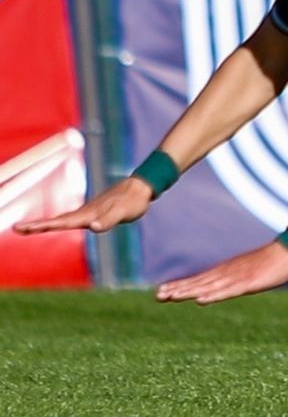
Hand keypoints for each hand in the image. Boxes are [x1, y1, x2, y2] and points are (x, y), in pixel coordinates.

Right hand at [12, 176, 152, 234]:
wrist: (142, 186)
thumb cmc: (134, 201)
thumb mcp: (123, 212)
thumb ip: (108, 220)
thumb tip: (93, 228)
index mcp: (87, 215)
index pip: (59, 223)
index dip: (40, 226)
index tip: (20, 228)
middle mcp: (85, 213)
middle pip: (56, 221)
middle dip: (35, 226)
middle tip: (16, 229)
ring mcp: (89, 211)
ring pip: (63, 219)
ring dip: (45, 224)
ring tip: (28, 228)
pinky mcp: (95, 212)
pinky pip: (72, 218)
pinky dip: (59, 222)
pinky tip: (57, 224)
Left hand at [155, 241, 287, 304]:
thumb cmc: (271, 262)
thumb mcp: (249, 271)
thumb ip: (235, 279)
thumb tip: (224, 286)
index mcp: (226, 271)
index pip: (198, 280)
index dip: (179, 286)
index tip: (161, 291)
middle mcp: (226, 273)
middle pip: (198, 283)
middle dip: (178, 289)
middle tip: (158, 296)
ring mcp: (236, 277)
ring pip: (208, 287)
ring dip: (188, 292)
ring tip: (171, 297)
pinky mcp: (248, 283)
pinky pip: (227, 291)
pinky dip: (213, 295)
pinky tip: (201, 300)